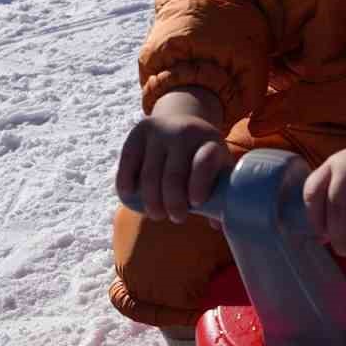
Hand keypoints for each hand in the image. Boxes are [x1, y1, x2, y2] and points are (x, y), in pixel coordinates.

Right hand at [116, 112, 230, 223]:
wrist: (182, 119)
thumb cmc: (202, 154)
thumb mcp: (218, 165)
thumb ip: (220, 192)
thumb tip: (218, 226)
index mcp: (209, 141)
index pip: (204, 163)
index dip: (199, 185)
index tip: (196, 204)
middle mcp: (184, 132)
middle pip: (174, 175)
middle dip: (173, 203)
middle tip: (177, 218)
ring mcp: (159, 130)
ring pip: (150, 173)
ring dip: (152, 200)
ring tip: (157, 214)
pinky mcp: (137, 132)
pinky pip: (128, 161)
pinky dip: (125, 181)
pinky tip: (129, 195)